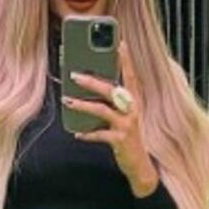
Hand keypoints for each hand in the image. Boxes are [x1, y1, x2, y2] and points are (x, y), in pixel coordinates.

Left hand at [63, 41, 157, 192]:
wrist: (141, 166)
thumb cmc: (129, 137)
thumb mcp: (124, 117)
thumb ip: (111, 104)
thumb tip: (89, 91)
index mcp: (134, 102)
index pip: (131, 76)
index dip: (126, 60)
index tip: (120, 43)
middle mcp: (132, 110)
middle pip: (111, 90)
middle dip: (92, 81)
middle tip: (74, 75)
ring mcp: (127, 125)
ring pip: (102, 110)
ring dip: (82, 105)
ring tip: (68, 101)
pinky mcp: (120, 140)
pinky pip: (100, 134)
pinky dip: (87, 134)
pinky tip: (77, 133)